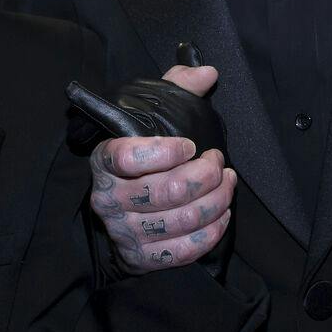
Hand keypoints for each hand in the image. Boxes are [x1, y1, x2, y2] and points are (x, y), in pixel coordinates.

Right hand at [87, 64, 236, 273]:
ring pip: (180, 219)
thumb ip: (177, 88)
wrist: (121, 213)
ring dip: (216, 201)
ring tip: (228, 184)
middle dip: (205, 175)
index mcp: (103, 160)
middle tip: (219, 163)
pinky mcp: (142, 257)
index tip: (191, 145)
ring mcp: (124, 231)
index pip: (126, 156)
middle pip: (166, 191)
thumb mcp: (150, 118)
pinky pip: (182, 251)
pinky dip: (210, 233)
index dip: (165, 151)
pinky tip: (222, 215)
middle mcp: (109, 199)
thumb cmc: (141, 159)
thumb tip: (207, 73)